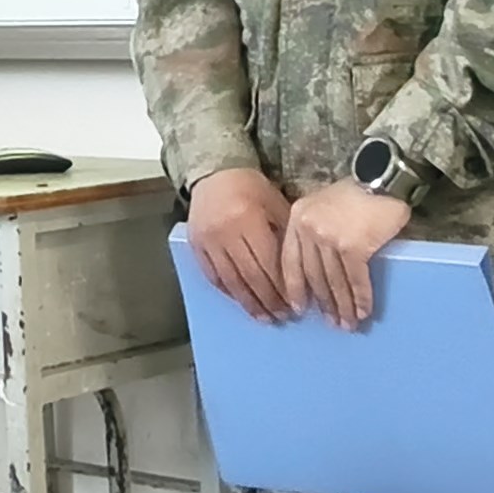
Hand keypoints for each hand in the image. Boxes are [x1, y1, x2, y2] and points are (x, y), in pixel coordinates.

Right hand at [184, 168, 293, 323]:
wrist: (215, 174)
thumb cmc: (252, 189)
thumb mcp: (275, 204)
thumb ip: (285, 235)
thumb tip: (298, 274)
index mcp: (248, 220)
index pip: (268, 264)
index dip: (282, 288)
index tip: (294, 305)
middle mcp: (225, 233)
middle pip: (250, 276)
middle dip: (268, 301)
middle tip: (282, 318)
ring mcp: (207, 241)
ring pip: (231, 281)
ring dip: (249, 304)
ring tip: (264, 318)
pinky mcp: (195, 246)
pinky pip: (213, 277)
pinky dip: (229, 292)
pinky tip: (242, 302)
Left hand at [282, 182, 413, 331]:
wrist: (381, 178)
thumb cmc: (356, 192)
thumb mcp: (322, 205)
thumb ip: (312, 230)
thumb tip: (317, 267)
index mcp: (297, 218)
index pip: (289, 261)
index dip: (294, 288)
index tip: (297, 308)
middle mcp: (309, 229)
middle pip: (313, 275)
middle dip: (323, 303)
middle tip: (331, 324)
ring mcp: (329, 238)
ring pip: (334, 281)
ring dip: (343, 306)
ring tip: (348, 325)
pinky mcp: (353, 247)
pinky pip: (355, 279)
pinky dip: (360, 298)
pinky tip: (363, 311)